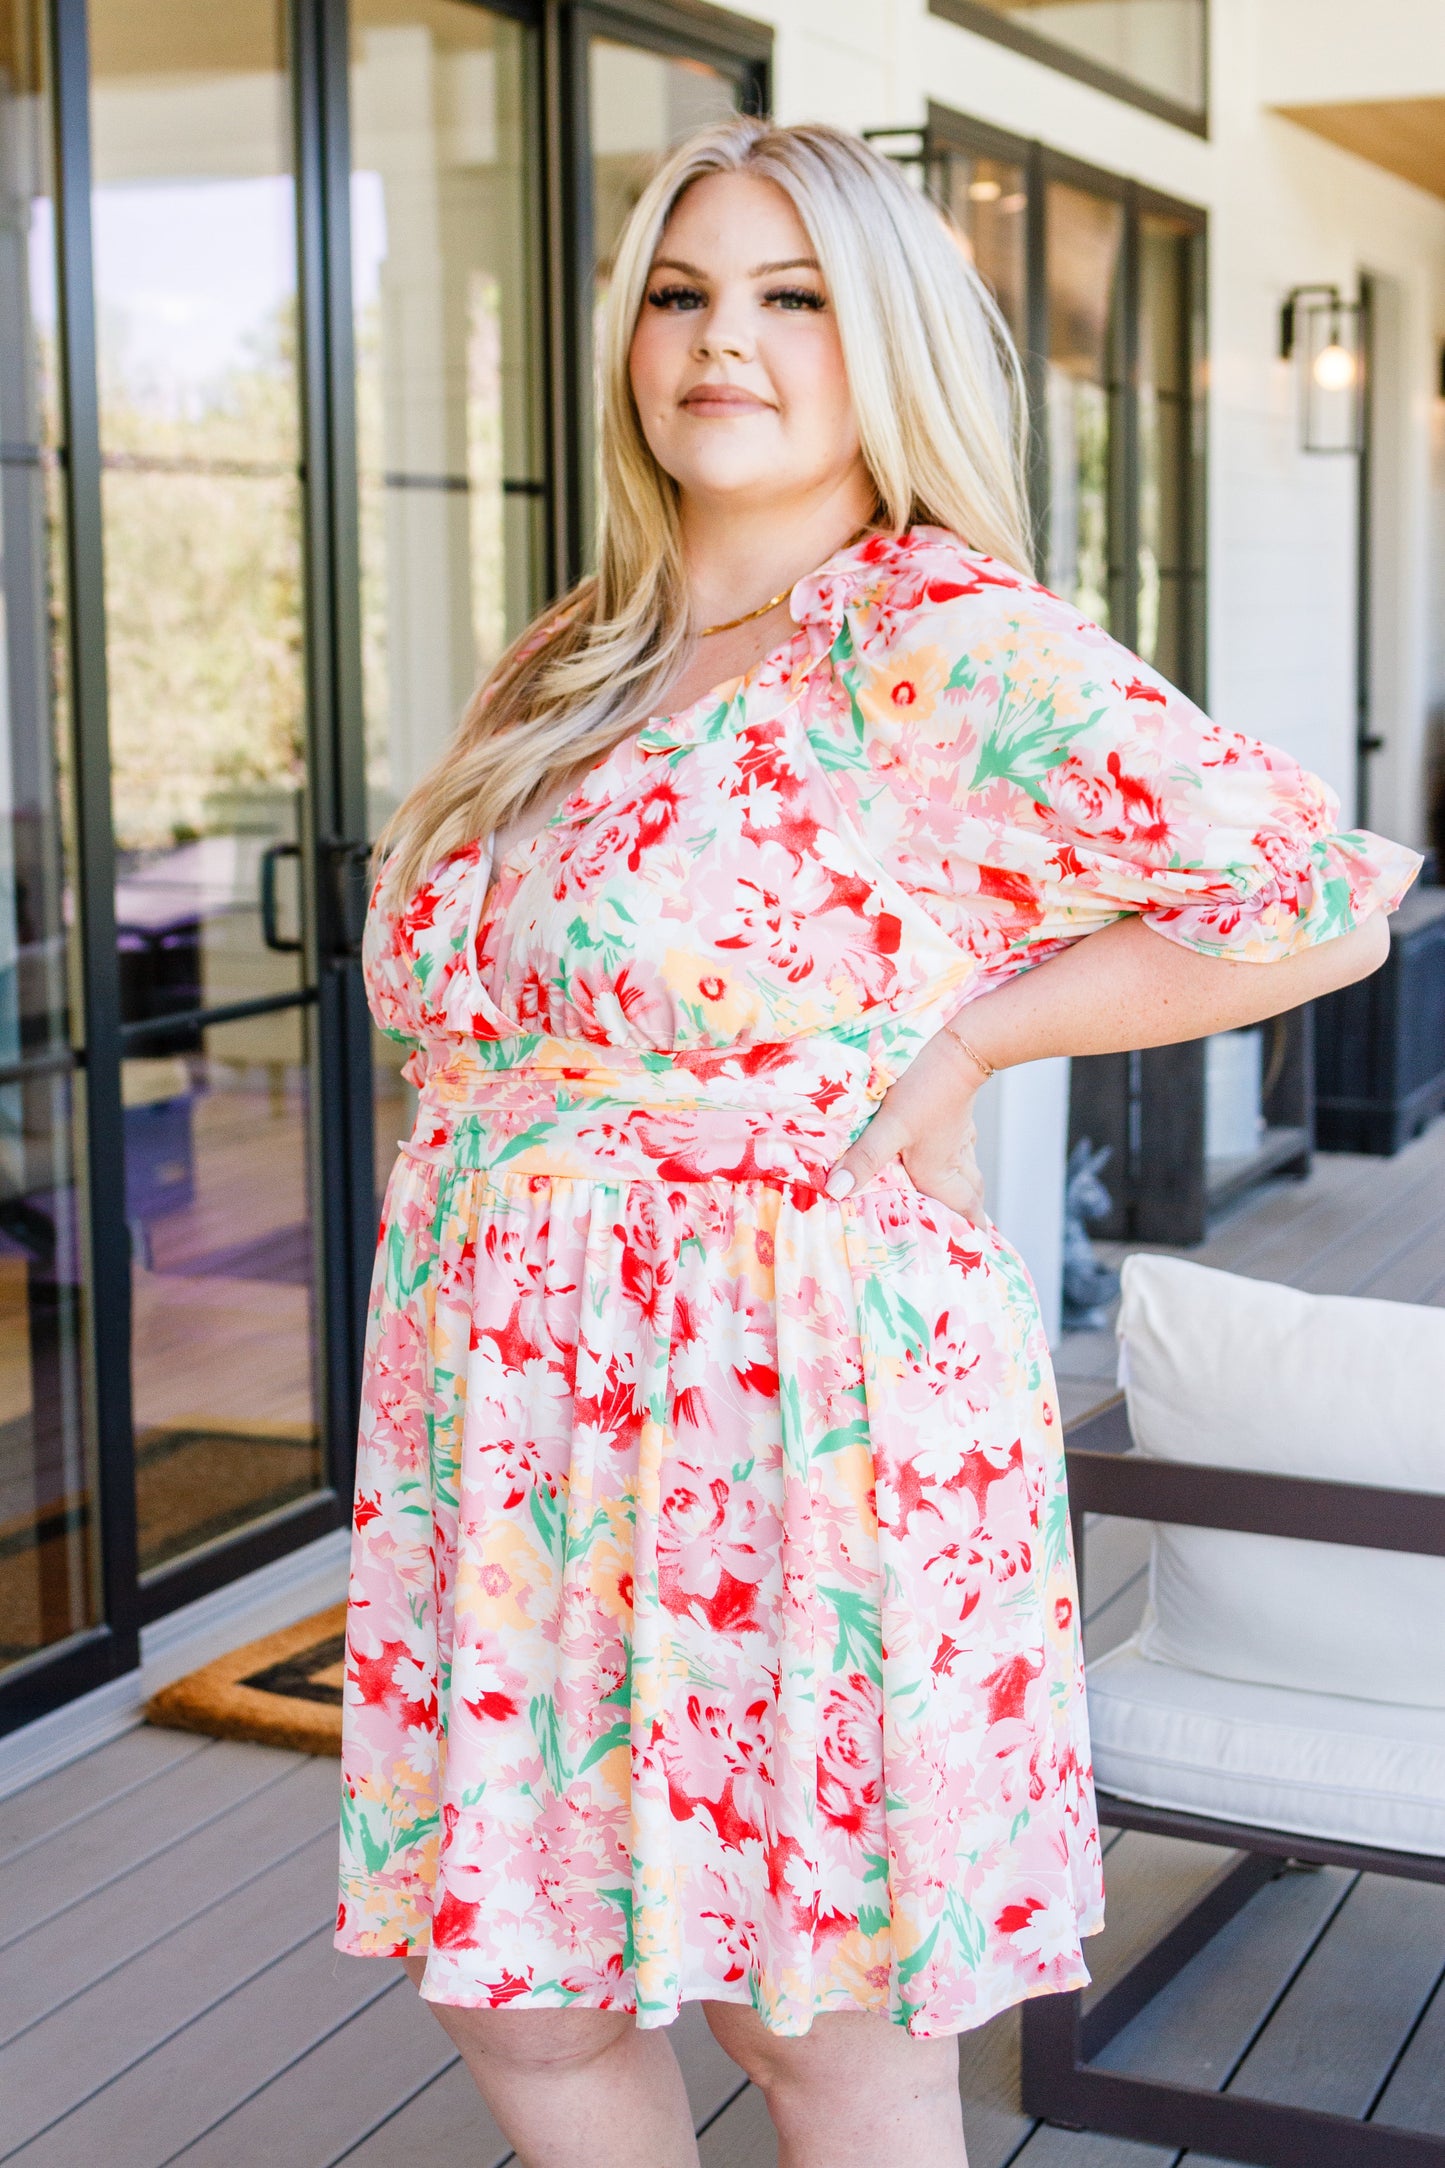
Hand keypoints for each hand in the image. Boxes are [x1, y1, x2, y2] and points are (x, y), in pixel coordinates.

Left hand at [824, 1025, 987, 1222]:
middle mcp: (954, 1158)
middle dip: (970, 1215)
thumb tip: (836, 1191)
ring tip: (961, 1199)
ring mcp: (959, 1136)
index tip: (978, 1250)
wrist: (959, 1045)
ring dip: (966, 1188)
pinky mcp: (957, 1115)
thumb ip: (864, 1159)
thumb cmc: (925, 1089)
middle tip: (970, 1230)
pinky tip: (948, 1151)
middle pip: (971, 1195)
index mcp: (940, 1171)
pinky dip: (959, 1160)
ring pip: (969, 1171)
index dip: (971, 1232)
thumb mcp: (890, 1127)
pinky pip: (963, 1148)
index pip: (964, 1210)